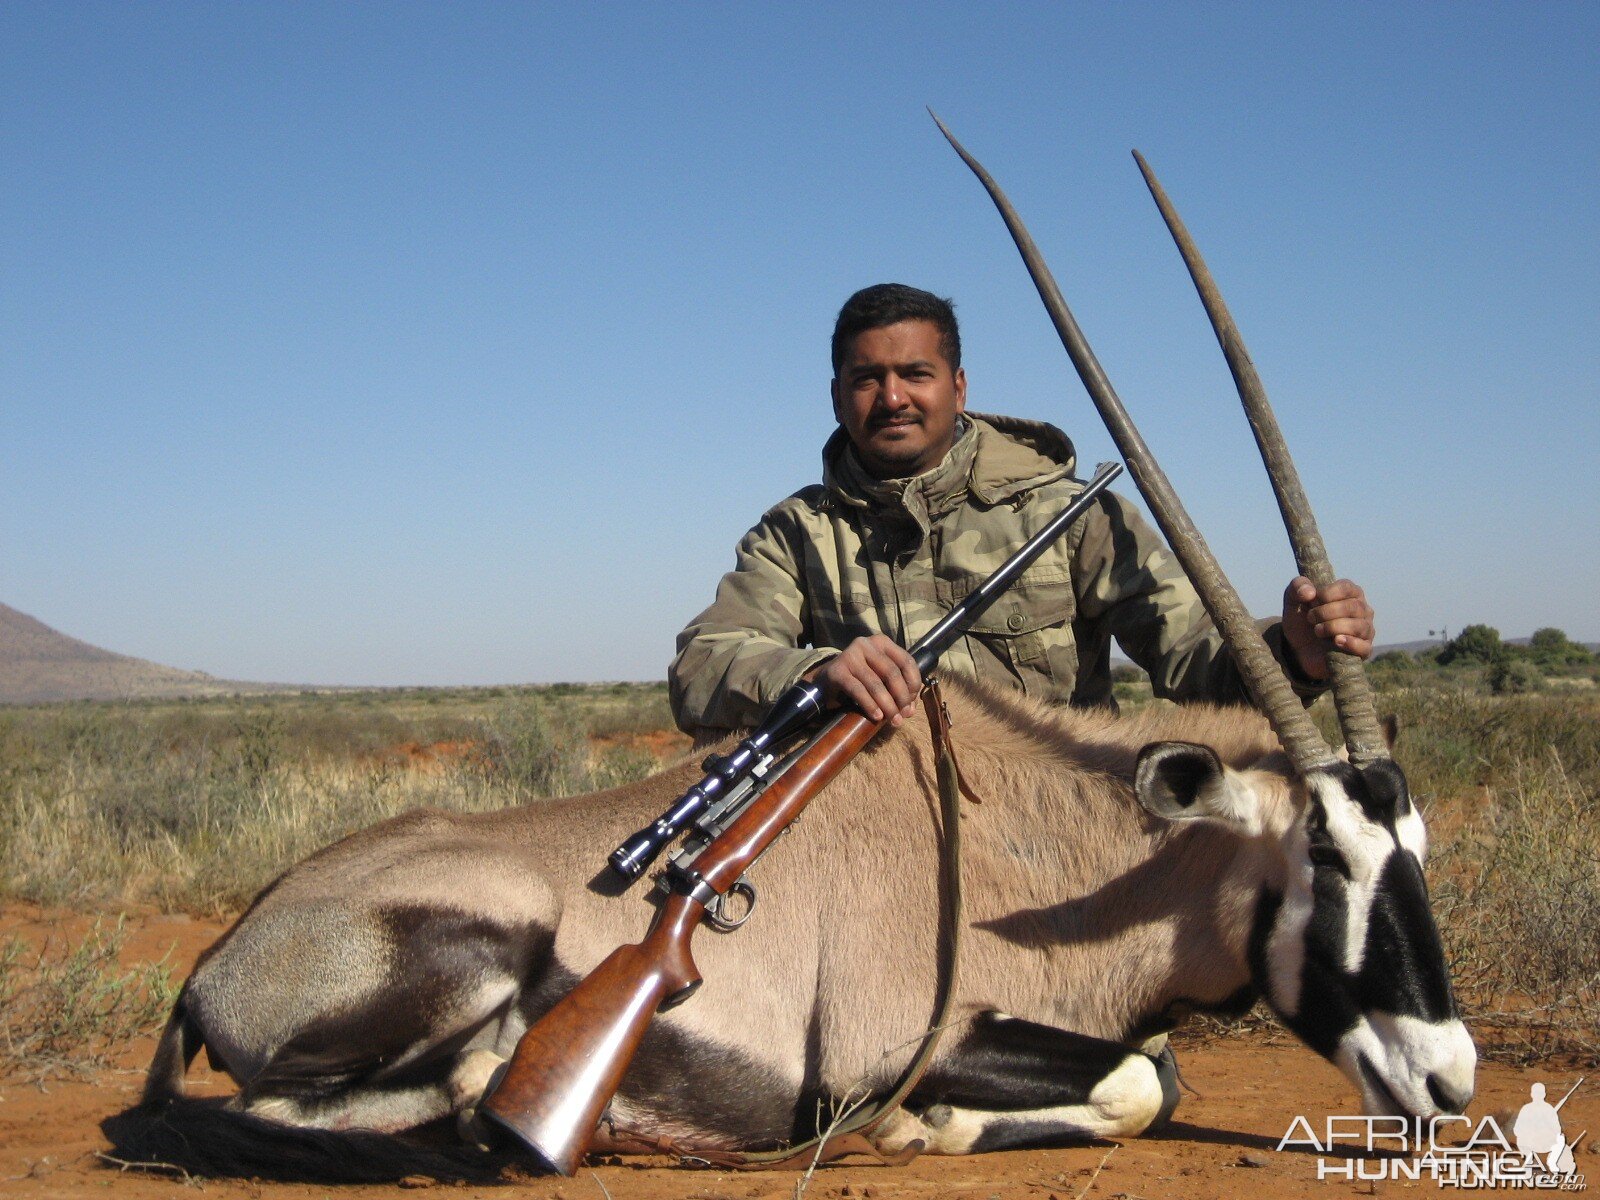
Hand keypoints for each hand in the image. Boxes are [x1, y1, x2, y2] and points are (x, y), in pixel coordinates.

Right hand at [803, 635, 921, 725]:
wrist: (827, 679)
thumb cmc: (860, 677)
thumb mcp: (881, 677)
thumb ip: (897, 689)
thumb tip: (910, 710)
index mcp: (881, 642)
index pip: (906, 661)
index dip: (913, 684)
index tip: (912, 703)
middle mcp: (866, 644)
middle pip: (892, 673)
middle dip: (901, 697)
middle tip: (903, 715)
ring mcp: (850, 656)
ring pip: (876, 683)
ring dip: (888, 705)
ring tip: (893, 720)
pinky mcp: (837, 671)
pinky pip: (858, 691)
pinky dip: (870, 705)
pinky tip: (877, 716)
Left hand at [1281, 576, 1375, 680]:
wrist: (1298, 648)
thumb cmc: (1302, 620)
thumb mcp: (1293, 600)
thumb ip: (1297, 587)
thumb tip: (1309, 592)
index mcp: (1349, 593)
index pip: (1347, 587)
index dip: (1327, 594)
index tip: (1312, 601)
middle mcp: (1362, 610)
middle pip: (1353, 606)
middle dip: (1327, 612)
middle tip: (1311, 618)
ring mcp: (1365, 630)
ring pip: (1359, 626)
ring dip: (1333, 627)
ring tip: (1317, 631)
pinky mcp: (1363, 649)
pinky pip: (1364, 647)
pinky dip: (1351, 643)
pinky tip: (1336, 641)